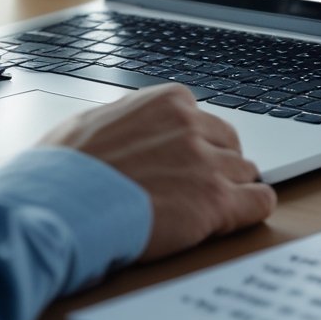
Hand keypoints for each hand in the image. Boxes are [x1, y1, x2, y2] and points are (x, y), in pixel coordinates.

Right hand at [41, 84, 276, 260]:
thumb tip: (135, 129)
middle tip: (192, 190)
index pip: (204, 121)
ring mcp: (207, 163)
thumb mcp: (95, 122)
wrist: (60, 205)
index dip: (194, 147)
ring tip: (199, 211)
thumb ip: (130, 121)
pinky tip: (235, 217)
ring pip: (245, 174)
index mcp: (168, 102)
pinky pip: (260, 201)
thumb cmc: (65, 169)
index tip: (180, 165)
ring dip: (229, 191)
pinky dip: (252, 210)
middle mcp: (192, 126)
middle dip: (216, 166)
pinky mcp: (216, 201)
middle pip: (230, 146)